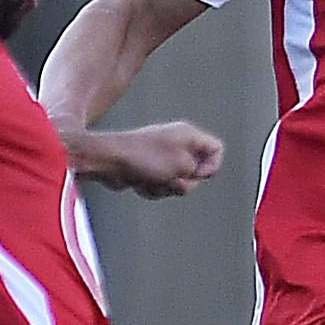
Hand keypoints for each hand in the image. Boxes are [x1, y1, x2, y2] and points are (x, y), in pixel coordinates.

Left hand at [67, 121, 224, 197]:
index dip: (212, 166)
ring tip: (151, 179)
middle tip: (169, 177)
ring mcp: (162, 157)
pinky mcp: (149, 169)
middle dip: (183, 182)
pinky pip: (160, 187)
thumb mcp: (181, 165)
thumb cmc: (142, 158)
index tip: (198, 174)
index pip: (217, 149)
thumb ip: (198, 170)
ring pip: (178, 183)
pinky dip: (151, 189)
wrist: (107, 160)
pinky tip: (140, 182)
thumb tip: (194, 175)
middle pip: (197, 173)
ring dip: (165, 188)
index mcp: (188, 135)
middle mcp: (177, 144)